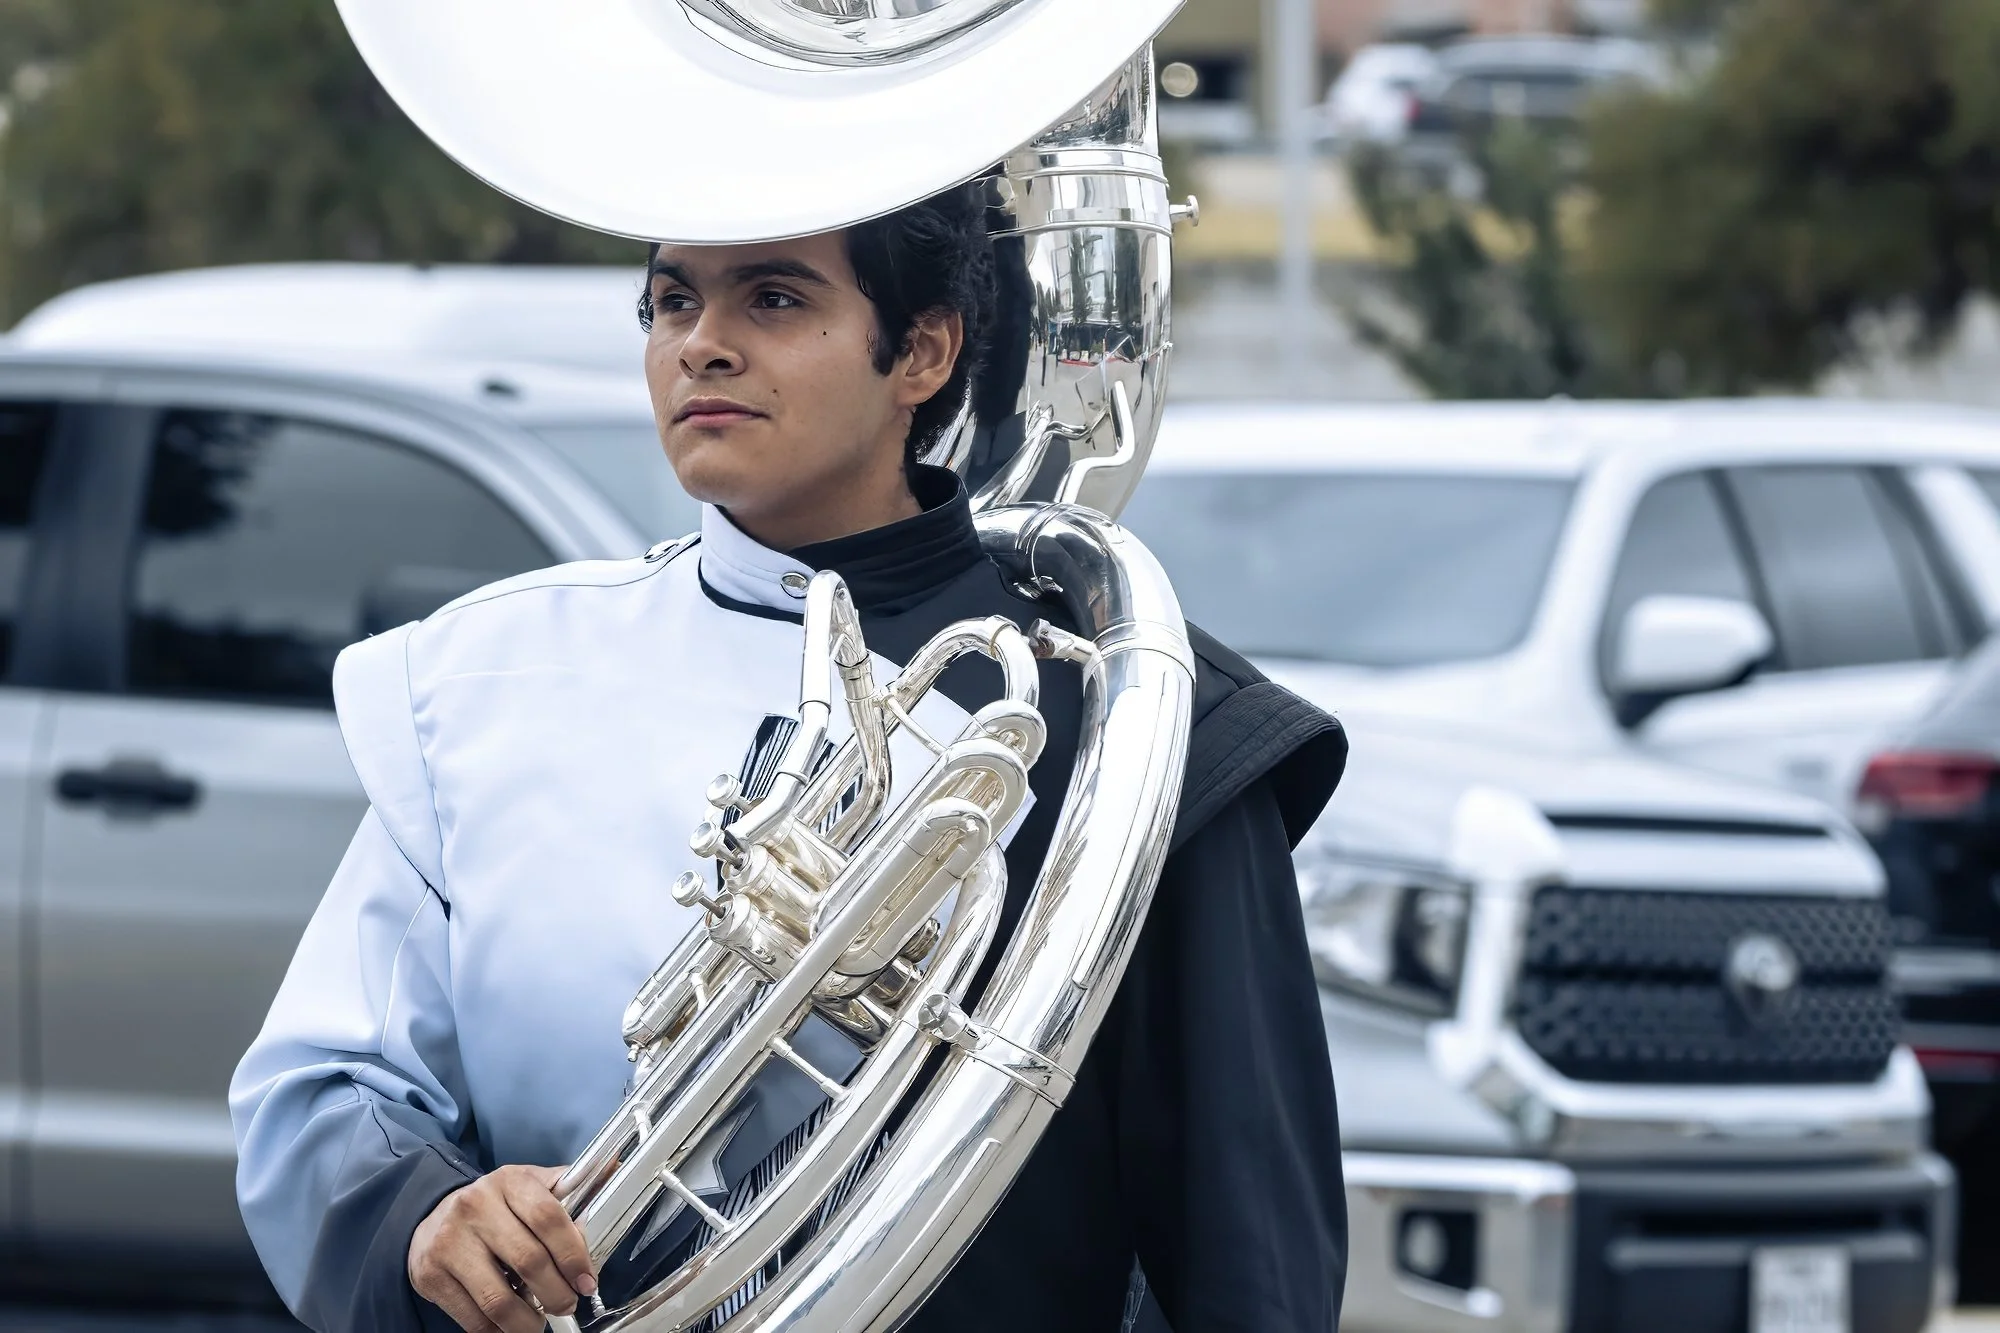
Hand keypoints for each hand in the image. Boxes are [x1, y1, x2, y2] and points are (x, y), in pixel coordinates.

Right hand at [408, 1164, 597, 1332]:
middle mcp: (476, 1207)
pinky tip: (509, 1326)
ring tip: (538, 1324)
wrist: (433, 1214)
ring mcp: (449, 1242)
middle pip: (528, 1260)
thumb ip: (570, 1188)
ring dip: (527, 1322)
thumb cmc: (495, 1205)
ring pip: (498, 1298)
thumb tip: (616, 1168)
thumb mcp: (530, 1186)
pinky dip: (496, 1331)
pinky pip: (471, 1317)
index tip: (587, 1281)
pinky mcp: (431, 1274)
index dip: (574, 1254)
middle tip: (567, 1305)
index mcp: (509, 1182)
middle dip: (556, 1293)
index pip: (548, 1217)